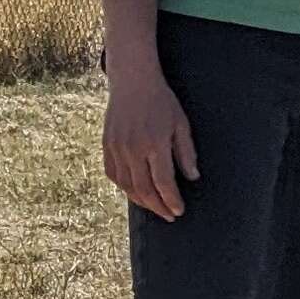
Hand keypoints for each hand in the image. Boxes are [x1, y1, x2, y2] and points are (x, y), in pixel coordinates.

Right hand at [104, 66, 198, 222]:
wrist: (132, 83)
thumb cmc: (162, 102)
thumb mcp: (181, 124)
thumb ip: (186, 152)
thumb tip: (193, 177)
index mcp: (155, 144)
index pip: (163, 182)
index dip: (171, 200)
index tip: (179, 211)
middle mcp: (133, 149)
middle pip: (144, 189)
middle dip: (158, 206)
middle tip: (169, 215)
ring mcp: (117, 149)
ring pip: (126, 185)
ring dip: (141, 201)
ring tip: (155, 207)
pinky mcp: (106, 146)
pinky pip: (113, 175)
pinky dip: (124, 188)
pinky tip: (135, 192)